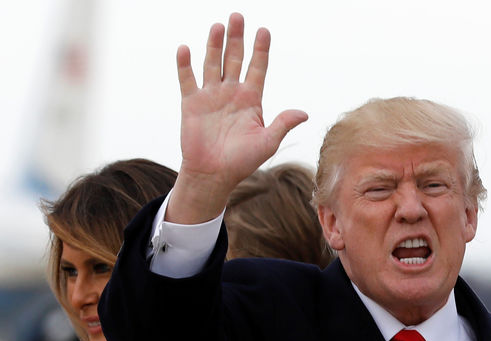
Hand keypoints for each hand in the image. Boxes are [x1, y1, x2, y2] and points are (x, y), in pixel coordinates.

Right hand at [168, 13, 307, 222]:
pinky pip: (187, 79)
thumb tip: (304, 113)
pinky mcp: (191, 103)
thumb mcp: (267, 142)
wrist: (214, 175)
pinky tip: (186, 49)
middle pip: (235, 59)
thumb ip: (283, 124)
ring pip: (213, 63)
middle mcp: (231, 93)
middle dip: (237, 38)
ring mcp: (211, 96)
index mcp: (251, 100)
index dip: (260, 50)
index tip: (263, 30)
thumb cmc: (243, 161)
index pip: (257, 68)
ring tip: (218, 26)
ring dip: (214, 45)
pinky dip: (185, 65)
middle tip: (238, 16)